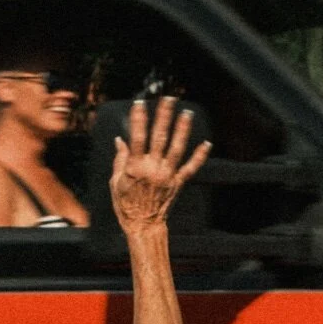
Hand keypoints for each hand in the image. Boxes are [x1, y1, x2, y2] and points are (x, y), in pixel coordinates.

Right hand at [110, 95, 210, 234]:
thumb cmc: (126, 205)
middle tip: (168, 98)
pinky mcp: (178, 183)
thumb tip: (120, 140)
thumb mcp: (115, 182)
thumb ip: (119, 159)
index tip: (140, 103)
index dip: (138, 119)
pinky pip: (190, 167)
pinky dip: (199, 156)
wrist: (143, 225)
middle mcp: (153, 169)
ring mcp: (167, 175)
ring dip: (182, 129)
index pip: (137, 137)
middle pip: (159, 137)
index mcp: (135, 167)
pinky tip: (206, 143)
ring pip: (177, 148)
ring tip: (187, 113)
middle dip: (164, 116)